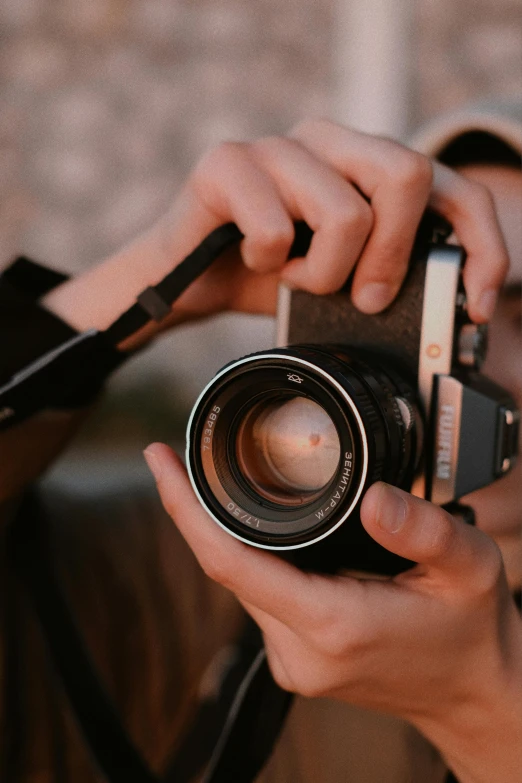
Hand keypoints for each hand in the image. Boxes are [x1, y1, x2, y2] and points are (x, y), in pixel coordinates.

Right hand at [44, 120, 507, 348]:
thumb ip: (394, 271)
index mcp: (366, 162)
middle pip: (408, 174)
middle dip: (392, 256)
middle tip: (365, 298)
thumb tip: (456, 302)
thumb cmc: (269, 276)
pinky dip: (268, 264)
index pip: (451, 186)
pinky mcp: (225, 162)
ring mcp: (276, 146)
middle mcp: (328, 139)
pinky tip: (254, 260)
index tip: (475, 306)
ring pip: (345, 213)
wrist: (187, 280)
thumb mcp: (346, 280)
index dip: (479, 245)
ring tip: (293, 278)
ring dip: (321, 275)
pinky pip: (276, 228)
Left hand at [144, 442, 521, 782]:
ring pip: (241, 583)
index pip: (229, 562)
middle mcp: (301, 650)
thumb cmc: (471, 631)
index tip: (160, 460)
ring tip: (225, 483)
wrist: (472, 692)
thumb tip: (375, 497)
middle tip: (191, 455)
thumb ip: (426, 531)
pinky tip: (263, 531)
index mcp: (334, 624)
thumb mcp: (469, 568)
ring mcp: (295, 662)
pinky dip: (252, 560)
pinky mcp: (297, 661)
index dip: (185, 508)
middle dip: (199, 510)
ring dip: (227, 535)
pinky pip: (258, 598)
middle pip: (226, 567)